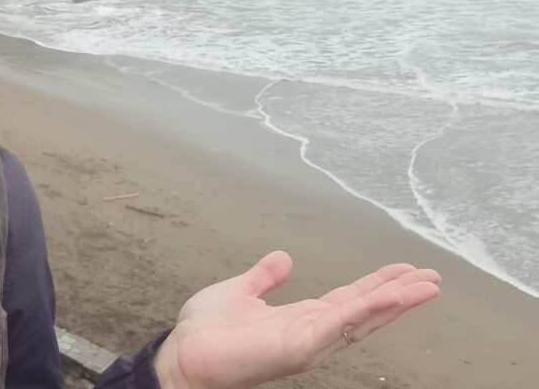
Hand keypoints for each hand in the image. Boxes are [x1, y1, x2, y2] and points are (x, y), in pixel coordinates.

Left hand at [153, 250, 440, 388]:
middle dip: (399, 296)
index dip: (377, 286)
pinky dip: (367, 311)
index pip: (349, 301)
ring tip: (426, 286)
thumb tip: (284, 258)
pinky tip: (390, 297)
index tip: (404, 270)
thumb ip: (265, 278)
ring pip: (361, 319)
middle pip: (365, 312)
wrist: (182, 355)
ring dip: (394, 303)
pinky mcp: (298, 348)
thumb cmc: (205, 332)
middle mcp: (311, 333)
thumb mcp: (240, 292)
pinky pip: (339, 325)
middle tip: (432, 278)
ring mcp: (308, 343)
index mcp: (300, 319)